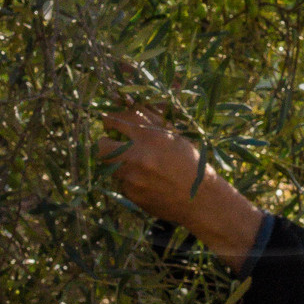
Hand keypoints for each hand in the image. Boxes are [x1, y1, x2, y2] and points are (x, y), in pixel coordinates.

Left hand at [100, 107, 263, 266]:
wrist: (202, 200)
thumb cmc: (192, 163)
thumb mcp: (174, 136)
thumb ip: (150, 120)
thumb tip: (128, 103)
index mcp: (150, 137)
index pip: (116, 119)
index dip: (110, 119)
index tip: (111, 122)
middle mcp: (137, 157)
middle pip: (101, 146)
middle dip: (105, 142)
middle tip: (113, 143)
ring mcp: (132, 179)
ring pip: (110, 166)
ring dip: (119, 162)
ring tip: (139, 164)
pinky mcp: (131, 196)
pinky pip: (122, 183)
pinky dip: (131, 180)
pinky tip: (148, 182)